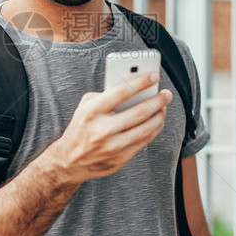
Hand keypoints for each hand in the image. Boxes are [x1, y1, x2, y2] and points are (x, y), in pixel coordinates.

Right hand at [45, 71, 173, 184]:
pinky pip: (144, 141)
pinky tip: (157, 121)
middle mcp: (102, 129)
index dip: (141, 82)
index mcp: (92, 111)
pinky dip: (155, 129)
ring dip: (159, 115)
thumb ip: (107, 95)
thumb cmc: (81, 127)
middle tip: (166, 94)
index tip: (154, 75)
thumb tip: (135, 87)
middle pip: (140, 111)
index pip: (122, 92)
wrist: (69, 161)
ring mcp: (112, 146)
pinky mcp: (120, 159)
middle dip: (157, 100)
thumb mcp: (86, 106)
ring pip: (146, 128)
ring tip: (163, 107)